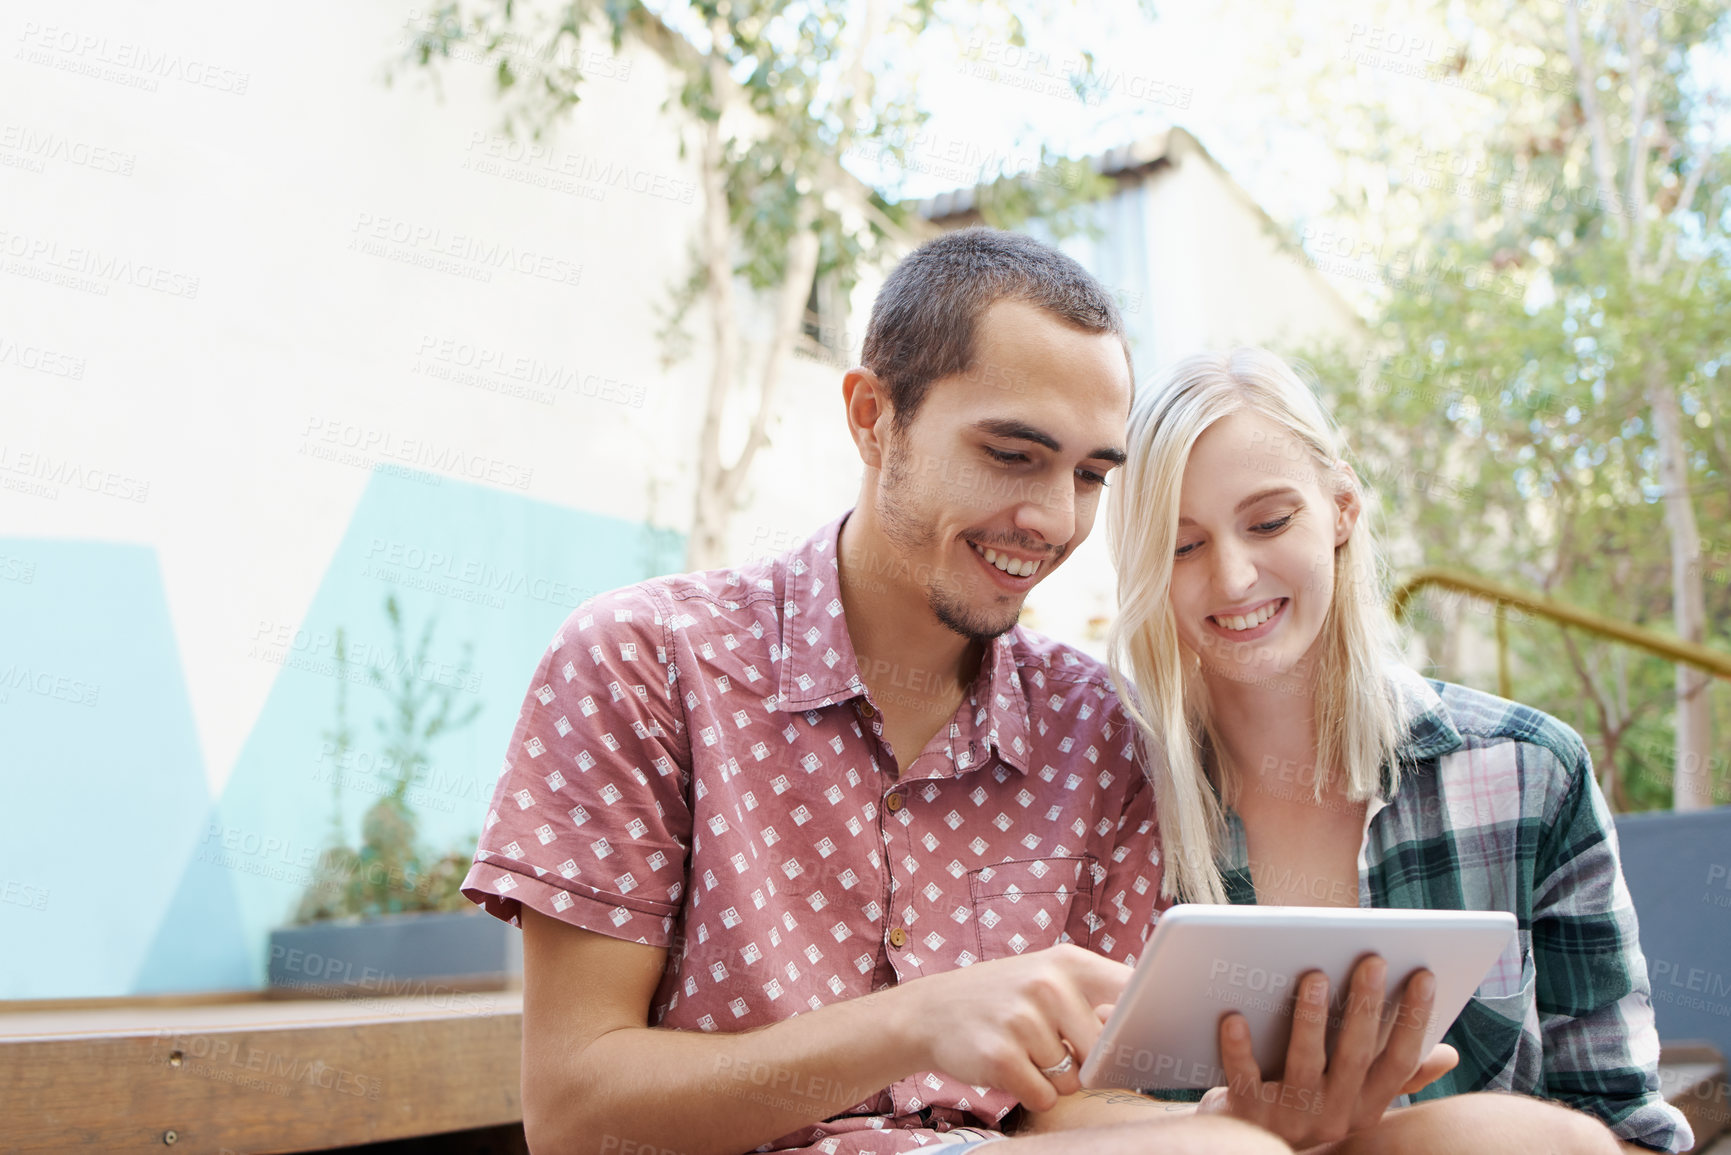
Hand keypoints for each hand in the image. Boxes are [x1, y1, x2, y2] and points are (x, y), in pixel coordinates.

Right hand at [893, 943, 1131, 1111]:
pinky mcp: (1000, 1056)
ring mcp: (1022, 1020)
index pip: (1134, 993)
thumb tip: (1143, 1038)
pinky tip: (1009, 1067)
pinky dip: (1031, 1093)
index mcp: (1068, 962)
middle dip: (1086, 1062)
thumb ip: (1096, 999)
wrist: (930, 1011)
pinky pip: (1044, 1097)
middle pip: (1105, 1051)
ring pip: (1073, 1080)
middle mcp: (1047, 985)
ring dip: (1053, 1078)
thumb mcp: (1048, 979)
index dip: (1146, 1023)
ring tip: (1023, 1050)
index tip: (1148, 1039)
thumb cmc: (1005, 999)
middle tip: (1054, 1044)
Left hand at [1196, 957, 1458, 1146]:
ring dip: (1309, 1019)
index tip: (1424, 975)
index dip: (1416, 1020)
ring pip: (1305, 1063)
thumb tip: (1448, 1054)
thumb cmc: (1309, 1104)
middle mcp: (1335, 1115)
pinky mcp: (1250, 1113)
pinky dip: (1239, 1048)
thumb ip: (1399, 1076)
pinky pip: (1245, 1078)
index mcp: (1367, 1105)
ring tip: (1313, 975)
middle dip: (1366, 1007)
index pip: (1400, 1061)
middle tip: (1372, 959)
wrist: (1250, 1145)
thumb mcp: (1357, 1097)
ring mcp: (1293, 1116)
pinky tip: (1234, 1016)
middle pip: (1355, 1056)